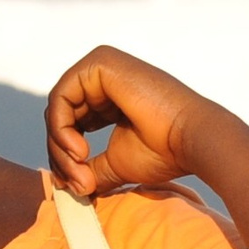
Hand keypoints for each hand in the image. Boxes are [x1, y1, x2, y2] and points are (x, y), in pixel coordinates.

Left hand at [44, 45, 234, 196]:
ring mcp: (102, 66)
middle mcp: (104, 77)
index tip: (79, 185)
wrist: (192, 140)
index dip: (66, 156)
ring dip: (60, 146)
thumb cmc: (164, 151)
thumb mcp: (115, 163)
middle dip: (61, 154)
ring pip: (57, 108)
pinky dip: (61, 128)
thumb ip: (88, 168)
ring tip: (80, 170)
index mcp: (108, 97)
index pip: (70, 123)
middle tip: (76, 182)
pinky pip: (61, 97)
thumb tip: (63, 184)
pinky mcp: (100, 63)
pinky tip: (79, 150)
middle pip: (60, 115)